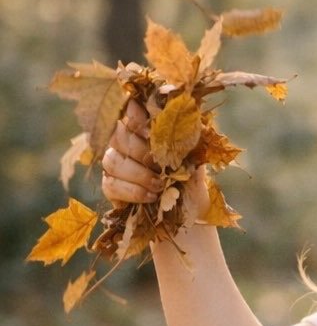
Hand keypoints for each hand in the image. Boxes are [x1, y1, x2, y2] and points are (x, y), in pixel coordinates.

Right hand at [101, 98, 210, 222]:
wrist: (191, 214)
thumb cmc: (192, 184)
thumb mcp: (196, 161)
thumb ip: (190, 141)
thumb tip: (189, 120)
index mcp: (146, 130)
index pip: (130, 111)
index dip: (134, 116)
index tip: (149, 130)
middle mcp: (125, 144)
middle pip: (117, 135)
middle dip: (140, 151)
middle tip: (161, 166)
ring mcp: (115, 165)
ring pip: (112, 160)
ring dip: (138, 174)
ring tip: (159, 185)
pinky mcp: (111, 187)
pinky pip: (111, 185)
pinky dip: (133, 191)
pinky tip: (150, 197)